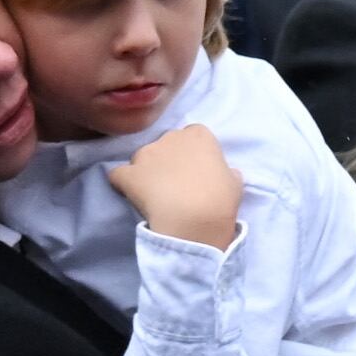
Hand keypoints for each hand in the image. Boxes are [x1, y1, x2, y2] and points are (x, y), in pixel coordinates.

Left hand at [106, 124, 243, 250]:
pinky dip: (123, 182)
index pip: (194, 135)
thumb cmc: (220, 200)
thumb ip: (225, 171)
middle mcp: (170, 137)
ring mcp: (145, 153)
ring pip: (142, 158)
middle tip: (176, 182)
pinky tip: (132, 195)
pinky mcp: (127, 173)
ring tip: (155, 193)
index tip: (196, 168)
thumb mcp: (235, 183)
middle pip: (165, 143)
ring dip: (146, 170)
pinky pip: (119, 174)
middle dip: (168, 158)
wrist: (193, 220)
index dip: (194, 152)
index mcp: (199, 136)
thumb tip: (223, 172)